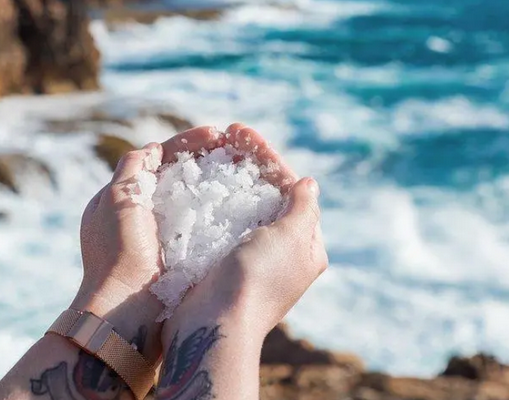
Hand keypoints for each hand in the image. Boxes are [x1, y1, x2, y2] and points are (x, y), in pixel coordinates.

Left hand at [71, 126, 221, 360]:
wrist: (126, 309)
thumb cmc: (118, 253)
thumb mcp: (117, 200)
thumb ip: (132, 168)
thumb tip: (153, 148)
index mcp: (121, 199)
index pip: (158, 158)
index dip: (187, 143)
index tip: (216, 134)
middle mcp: (140, 216)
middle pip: (178, 175)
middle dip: (206, 159)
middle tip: (235, 147)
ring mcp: (161, 238)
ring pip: (192, 198)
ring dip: (215, 182)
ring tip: (242, 169)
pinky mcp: (179, 257)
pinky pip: (201, 224)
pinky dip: (217, 210)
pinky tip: (238, 203)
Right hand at [163, 124, 327, 342]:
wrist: (217, 326)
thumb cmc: (257, 280)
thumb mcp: (290, 238)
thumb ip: (303, 208)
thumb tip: (308, 182)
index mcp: (306, 247)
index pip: (291, 189)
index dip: (267, 158)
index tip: (242, 133)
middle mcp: (282, 253)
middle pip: (266, 194)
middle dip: (247, 162)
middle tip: (226, 134)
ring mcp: (251, 260)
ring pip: (244, 207)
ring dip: (229, 178)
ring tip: (212, 151)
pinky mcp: (223, 266)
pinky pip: (223, 224)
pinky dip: (215, 201)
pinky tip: (200, 184)